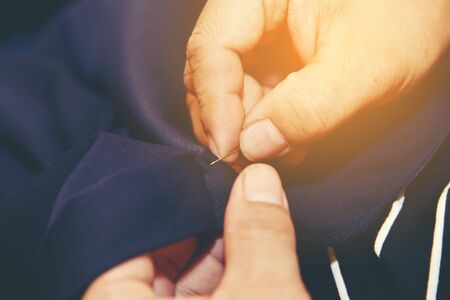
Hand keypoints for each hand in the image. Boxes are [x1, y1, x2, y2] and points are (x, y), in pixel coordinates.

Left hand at [83, 164, 309, 298]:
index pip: (120, 243)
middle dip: (200, 221)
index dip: (163, 204)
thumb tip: (258, 180)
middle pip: (155, 256)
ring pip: (183, 276)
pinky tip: (251, 245)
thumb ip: (260, 234)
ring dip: (219, 246)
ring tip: (246, 210)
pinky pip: (202, 294)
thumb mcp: (265, 297)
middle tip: (229, 188)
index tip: (197, 177)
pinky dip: (227, 272)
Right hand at [184, 0, 449, 164]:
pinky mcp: (274, 54)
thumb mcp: (367, 64)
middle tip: (247, 161)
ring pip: (230, 86)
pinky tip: (290, 142)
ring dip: (248, 128)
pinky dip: (266, 124)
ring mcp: (261, 33)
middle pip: (210, 69)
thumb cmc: (409, 11)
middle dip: (227, 120)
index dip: (214, 101)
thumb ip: (310, 107)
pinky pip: (254, 93)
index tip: (230, 150)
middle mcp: (251, 9)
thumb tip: (252, 146)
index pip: (212, 46)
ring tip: (281, 153)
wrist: (429, 3)